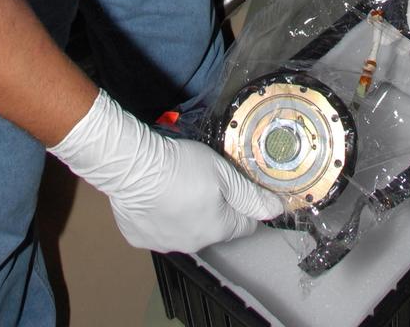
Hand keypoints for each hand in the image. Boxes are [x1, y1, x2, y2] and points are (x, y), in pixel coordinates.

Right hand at [49, 90, 282, 252]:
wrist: (134, 167)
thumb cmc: (180, 166)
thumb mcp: (224, 173)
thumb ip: (250, 194)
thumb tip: (276, 210)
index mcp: (218, 228)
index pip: (245, 225)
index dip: (245, 205)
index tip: (239, 188)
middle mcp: (194, 243)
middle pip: (214, 227)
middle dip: (215, 207)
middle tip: (205, 180)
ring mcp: (166, 243)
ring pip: (185, 229)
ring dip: (187, 213)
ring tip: (178, 185)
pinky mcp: (141, 237)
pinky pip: (158, 229)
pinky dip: (160, 215)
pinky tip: (157, 195)